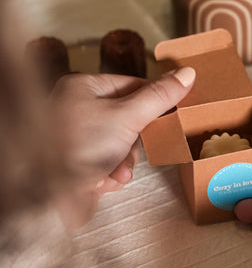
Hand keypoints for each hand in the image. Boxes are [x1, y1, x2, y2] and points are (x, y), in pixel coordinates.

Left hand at [49, 68, 194, 227]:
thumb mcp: (127, 116)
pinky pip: (109, 164)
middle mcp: (77, 110)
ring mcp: (78, 138)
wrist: (49, 193)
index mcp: (83, 88)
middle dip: (134, 141)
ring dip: (124, 161)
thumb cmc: (78, 145)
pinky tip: (103, 181)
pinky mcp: (79, 164)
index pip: (130, 84)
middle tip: (133, 146)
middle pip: (128, 118)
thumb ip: (159, 97)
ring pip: (121, 145)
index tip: (173, 109)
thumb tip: (186, 74)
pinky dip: (111, 174)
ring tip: (116, 171)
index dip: (153, 98)